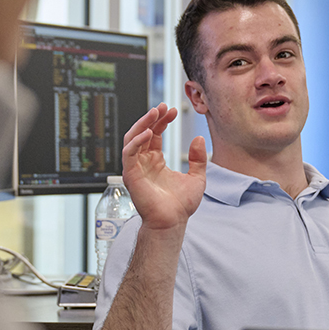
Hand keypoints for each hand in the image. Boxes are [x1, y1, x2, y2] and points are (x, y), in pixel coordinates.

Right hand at [122, 103, 207, 231]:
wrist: (173, 222)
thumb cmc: (181, 205)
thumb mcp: (197, 176)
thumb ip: (198, 158)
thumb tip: (199, 139)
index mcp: (155, 161)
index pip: (155, 133)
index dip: (162, 121)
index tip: (172, 111)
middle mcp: (143, 162)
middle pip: (142, 132)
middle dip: (151, 118)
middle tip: (162, 107)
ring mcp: (136, 168)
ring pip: (132, 138)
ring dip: (142, 124)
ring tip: (154, 113)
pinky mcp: (131, 174)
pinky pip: (129, 153)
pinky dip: (137, 141)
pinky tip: (149, 133)